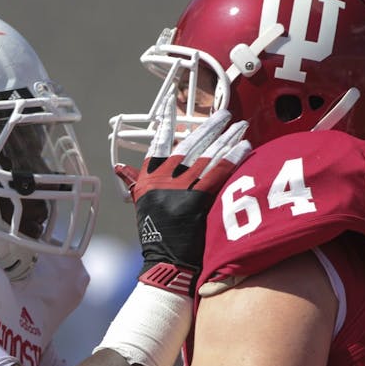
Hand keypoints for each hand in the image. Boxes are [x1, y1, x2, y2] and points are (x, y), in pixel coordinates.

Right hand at [115, 93, 250, 295]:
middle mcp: (163, 179)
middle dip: (209, 127)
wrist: (166, 262)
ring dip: (226, 138)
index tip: (173, 103)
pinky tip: (246, 147)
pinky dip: (234, 158)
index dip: (167, 123)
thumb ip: (134, 182)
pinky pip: (220, 172)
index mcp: (148, 178)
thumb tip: (119, 167)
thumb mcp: (141, 205)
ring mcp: (180, 188)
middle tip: (224, 114)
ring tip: (240, 126)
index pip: (158, 144)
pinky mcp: (197, 198)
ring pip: (208, 155)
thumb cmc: (155, 236)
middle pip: (189, 145)